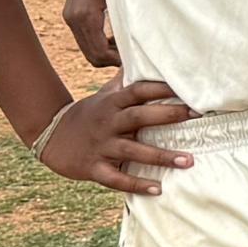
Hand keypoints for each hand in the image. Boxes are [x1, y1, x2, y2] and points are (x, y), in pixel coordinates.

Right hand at [37, 76, 195, 195]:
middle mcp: (108, 123)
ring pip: (132, 151)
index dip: (161, 88)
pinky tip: (158, 189)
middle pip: (138, 116)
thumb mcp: (104, 96)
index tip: (187, 89)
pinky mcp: (93, 168)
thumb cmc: (89, 114)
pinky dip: (136, 184)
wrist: (50, 137)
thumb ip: (125, 81)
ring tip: (188, 161)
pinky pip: (117, 178)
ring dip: (161, 156)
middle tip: (197, 116)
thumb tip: (142, 58)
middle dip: (168, 116)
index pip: (138, 91)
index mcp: (112, 103)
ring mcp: (100, 146)